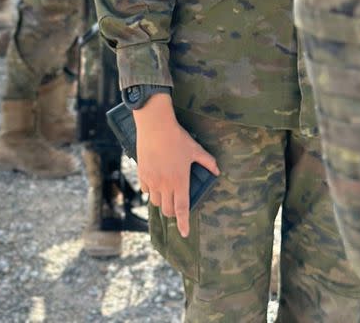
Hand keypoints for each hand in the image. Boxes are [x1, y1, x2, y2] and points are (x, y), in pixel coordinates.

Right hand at [134, 94, 219, 237]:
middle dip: (173, 213)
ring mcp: (152, 181)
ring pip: (156, 202)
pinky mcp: (142, 174)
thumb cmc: (177, 137)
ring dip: (162, 202)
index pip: (182, 209)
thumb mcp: (195, 149)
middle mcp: (165, 184)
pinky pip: (146, 190)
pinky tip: (155, 183)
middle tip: (177, 207)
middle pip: (168, 210)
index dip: (184, 223)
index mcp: (180, 181)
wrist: (155, 126)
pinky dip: (151, 191)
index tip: (185, 234)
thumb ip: (207, 162)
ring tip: (167, 194)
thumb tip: (217, 171)